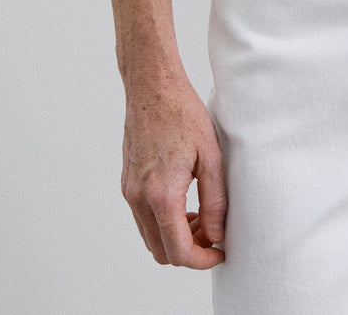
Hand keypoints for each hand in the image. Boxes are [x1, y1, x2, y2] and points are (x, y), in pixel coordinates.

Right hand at [121, 73, 226, 267]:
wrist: (152, 87)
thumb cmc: (183, 113)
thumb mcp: (211, 156)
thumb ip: (215, 200)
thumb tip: (217, 234)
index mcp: (162, 194)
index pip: (179, 250)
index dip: (202, 259)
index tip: (220, 251)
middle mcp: (139, 198)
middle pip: (161, 252)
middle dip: (189, 251)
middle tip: (212, 231)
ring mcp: (130, 191)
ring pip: (150, 237)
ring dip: (175, 238)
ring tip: (201, 215)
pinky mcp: (127, 183)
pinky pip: (143, 218)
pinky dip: (163, 222)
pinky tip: (184, 202)